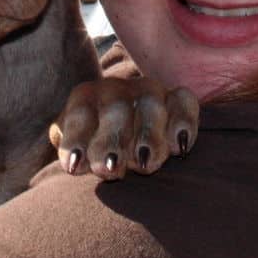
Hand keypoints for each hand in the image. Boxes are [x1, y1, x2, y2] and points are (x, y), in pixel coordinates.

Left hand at [49, 77, 199, 179]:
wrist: (118, 128)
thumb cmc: (92, 145)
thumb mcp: (75, 148)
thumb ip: (75, 154)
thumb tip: (77, 164)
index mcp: (84, 98)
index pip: (79, 115)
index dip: (77, 140)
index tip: (74, 169)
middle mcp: (116, 89)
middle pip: (115, 110)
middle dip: (112, 140)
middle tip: (110, 168)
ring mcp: (147, 90)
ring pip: (150, 106)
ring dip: (147, 136)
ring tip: (144, 164)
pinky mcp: (174, 96)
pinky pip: (184, 101)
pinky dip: (184, 122)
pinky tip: (180, 148)